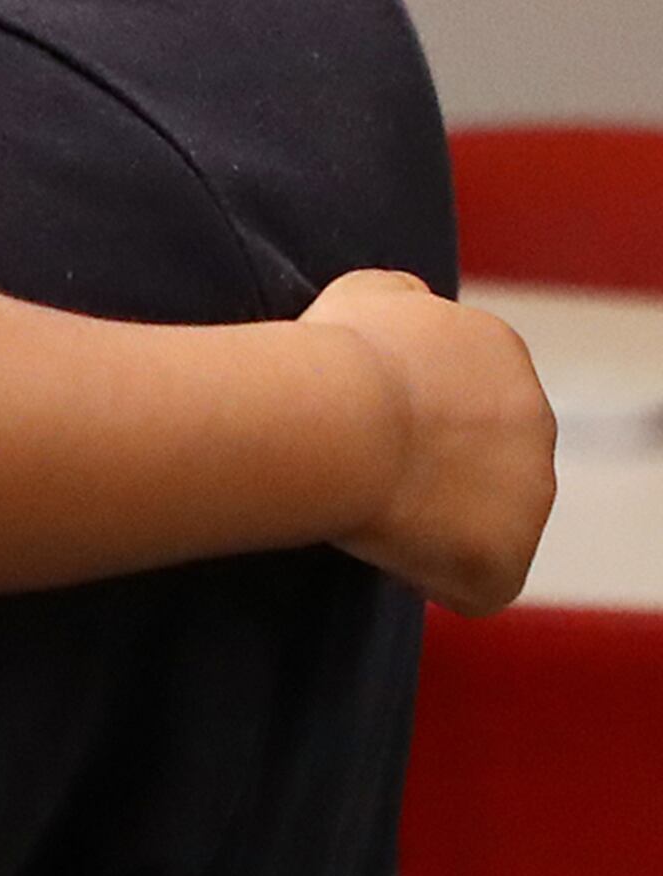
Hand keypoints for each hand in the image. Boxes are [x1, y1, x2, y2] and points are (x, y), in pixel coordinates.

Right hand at [311, 268, 557, 615]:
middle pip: (482, 462)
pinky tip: (388, 553)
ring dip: (435, 525)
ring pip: (481, 523)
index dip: (410, 418)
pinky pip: (472, 583)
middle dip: (433, 471)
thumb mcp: (366, 293)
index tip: (365, 424)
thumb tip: (413, 307)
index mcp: (499, 353)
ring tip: (372, 514)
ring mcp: (531, 493)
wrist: (342, 420)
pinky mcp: (507, 557)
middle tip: (365, 472)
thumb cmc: (340, 356)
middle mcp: (535, 420)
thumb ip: (404, 301)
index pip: (464, 396)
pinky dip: (434, 578)